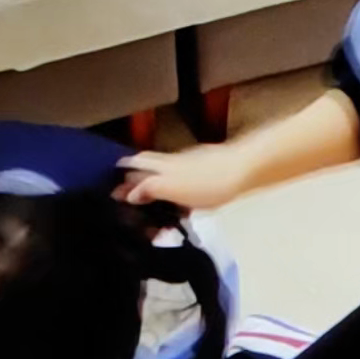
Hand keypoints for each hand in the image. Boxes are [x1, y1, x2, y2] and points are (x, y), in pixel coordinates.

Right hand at [115, 146, 252, 209]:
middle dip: (136, 172)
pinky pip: (184, 176)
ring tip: (152, 195)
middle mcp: (175, 161)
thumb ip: (150, 188)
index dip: (123, 178)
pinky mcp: (209, 169)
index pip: (135, 166)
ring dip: (155, 179)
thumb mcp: (173, 189)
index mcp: (163, 166)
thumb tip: (129, 192)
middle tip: (127, 187)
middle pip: (149, 163)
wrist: (245, 169)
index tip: (114, 190)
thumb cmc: (210, 182)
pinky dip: (176, 185)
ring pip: (166, 169)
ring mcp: (193, 163)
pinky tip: (183, 197)